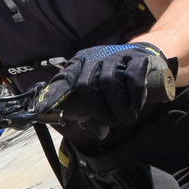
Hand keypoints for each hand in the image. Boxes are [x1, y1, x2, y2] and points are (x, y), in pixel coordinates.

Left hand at [45, 43, 175, 144]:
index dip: (52, 97)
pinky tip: (135, 106)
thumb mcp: (101, 94)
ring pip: (109, 84)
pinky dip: (134, 98)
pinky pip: (132, 80)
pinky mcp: (136, 59)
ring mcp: (115, 56)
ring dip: (117, 107)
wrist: (146, 57)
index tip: (41, 112)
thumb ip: (94, 113)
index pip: (63, 81)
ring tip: (125, 117)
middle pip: (87, 86)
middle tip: (111, 122)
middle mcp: (94, 58)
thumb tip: (97, 132)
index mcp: (80, 64)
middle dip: (98, 110)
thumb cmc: (117, 79)